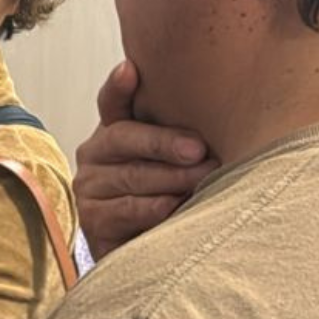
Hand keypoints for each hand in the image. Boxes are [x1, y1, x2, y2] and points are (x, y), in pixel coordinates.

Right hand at [75, 61, 218, 261]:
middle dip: (164, 142)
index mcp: (114, 131)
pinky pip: (126, 209)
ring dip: (172, 178)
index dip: (119, 87)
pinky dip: (156, 208)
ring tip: (204, 179)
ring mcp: (90, 187)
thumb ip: (184, 137)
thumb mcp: (176, 161)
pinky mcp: (92, 220)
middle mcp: (95, 154)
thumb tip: (228, 109)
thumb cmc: (170, 195)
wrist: (147, 249)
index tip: (130, 69)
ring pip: (131, 175)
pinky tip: (178, 206)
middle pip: (124, 138)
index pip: (112, 103)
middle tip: (199, 149)